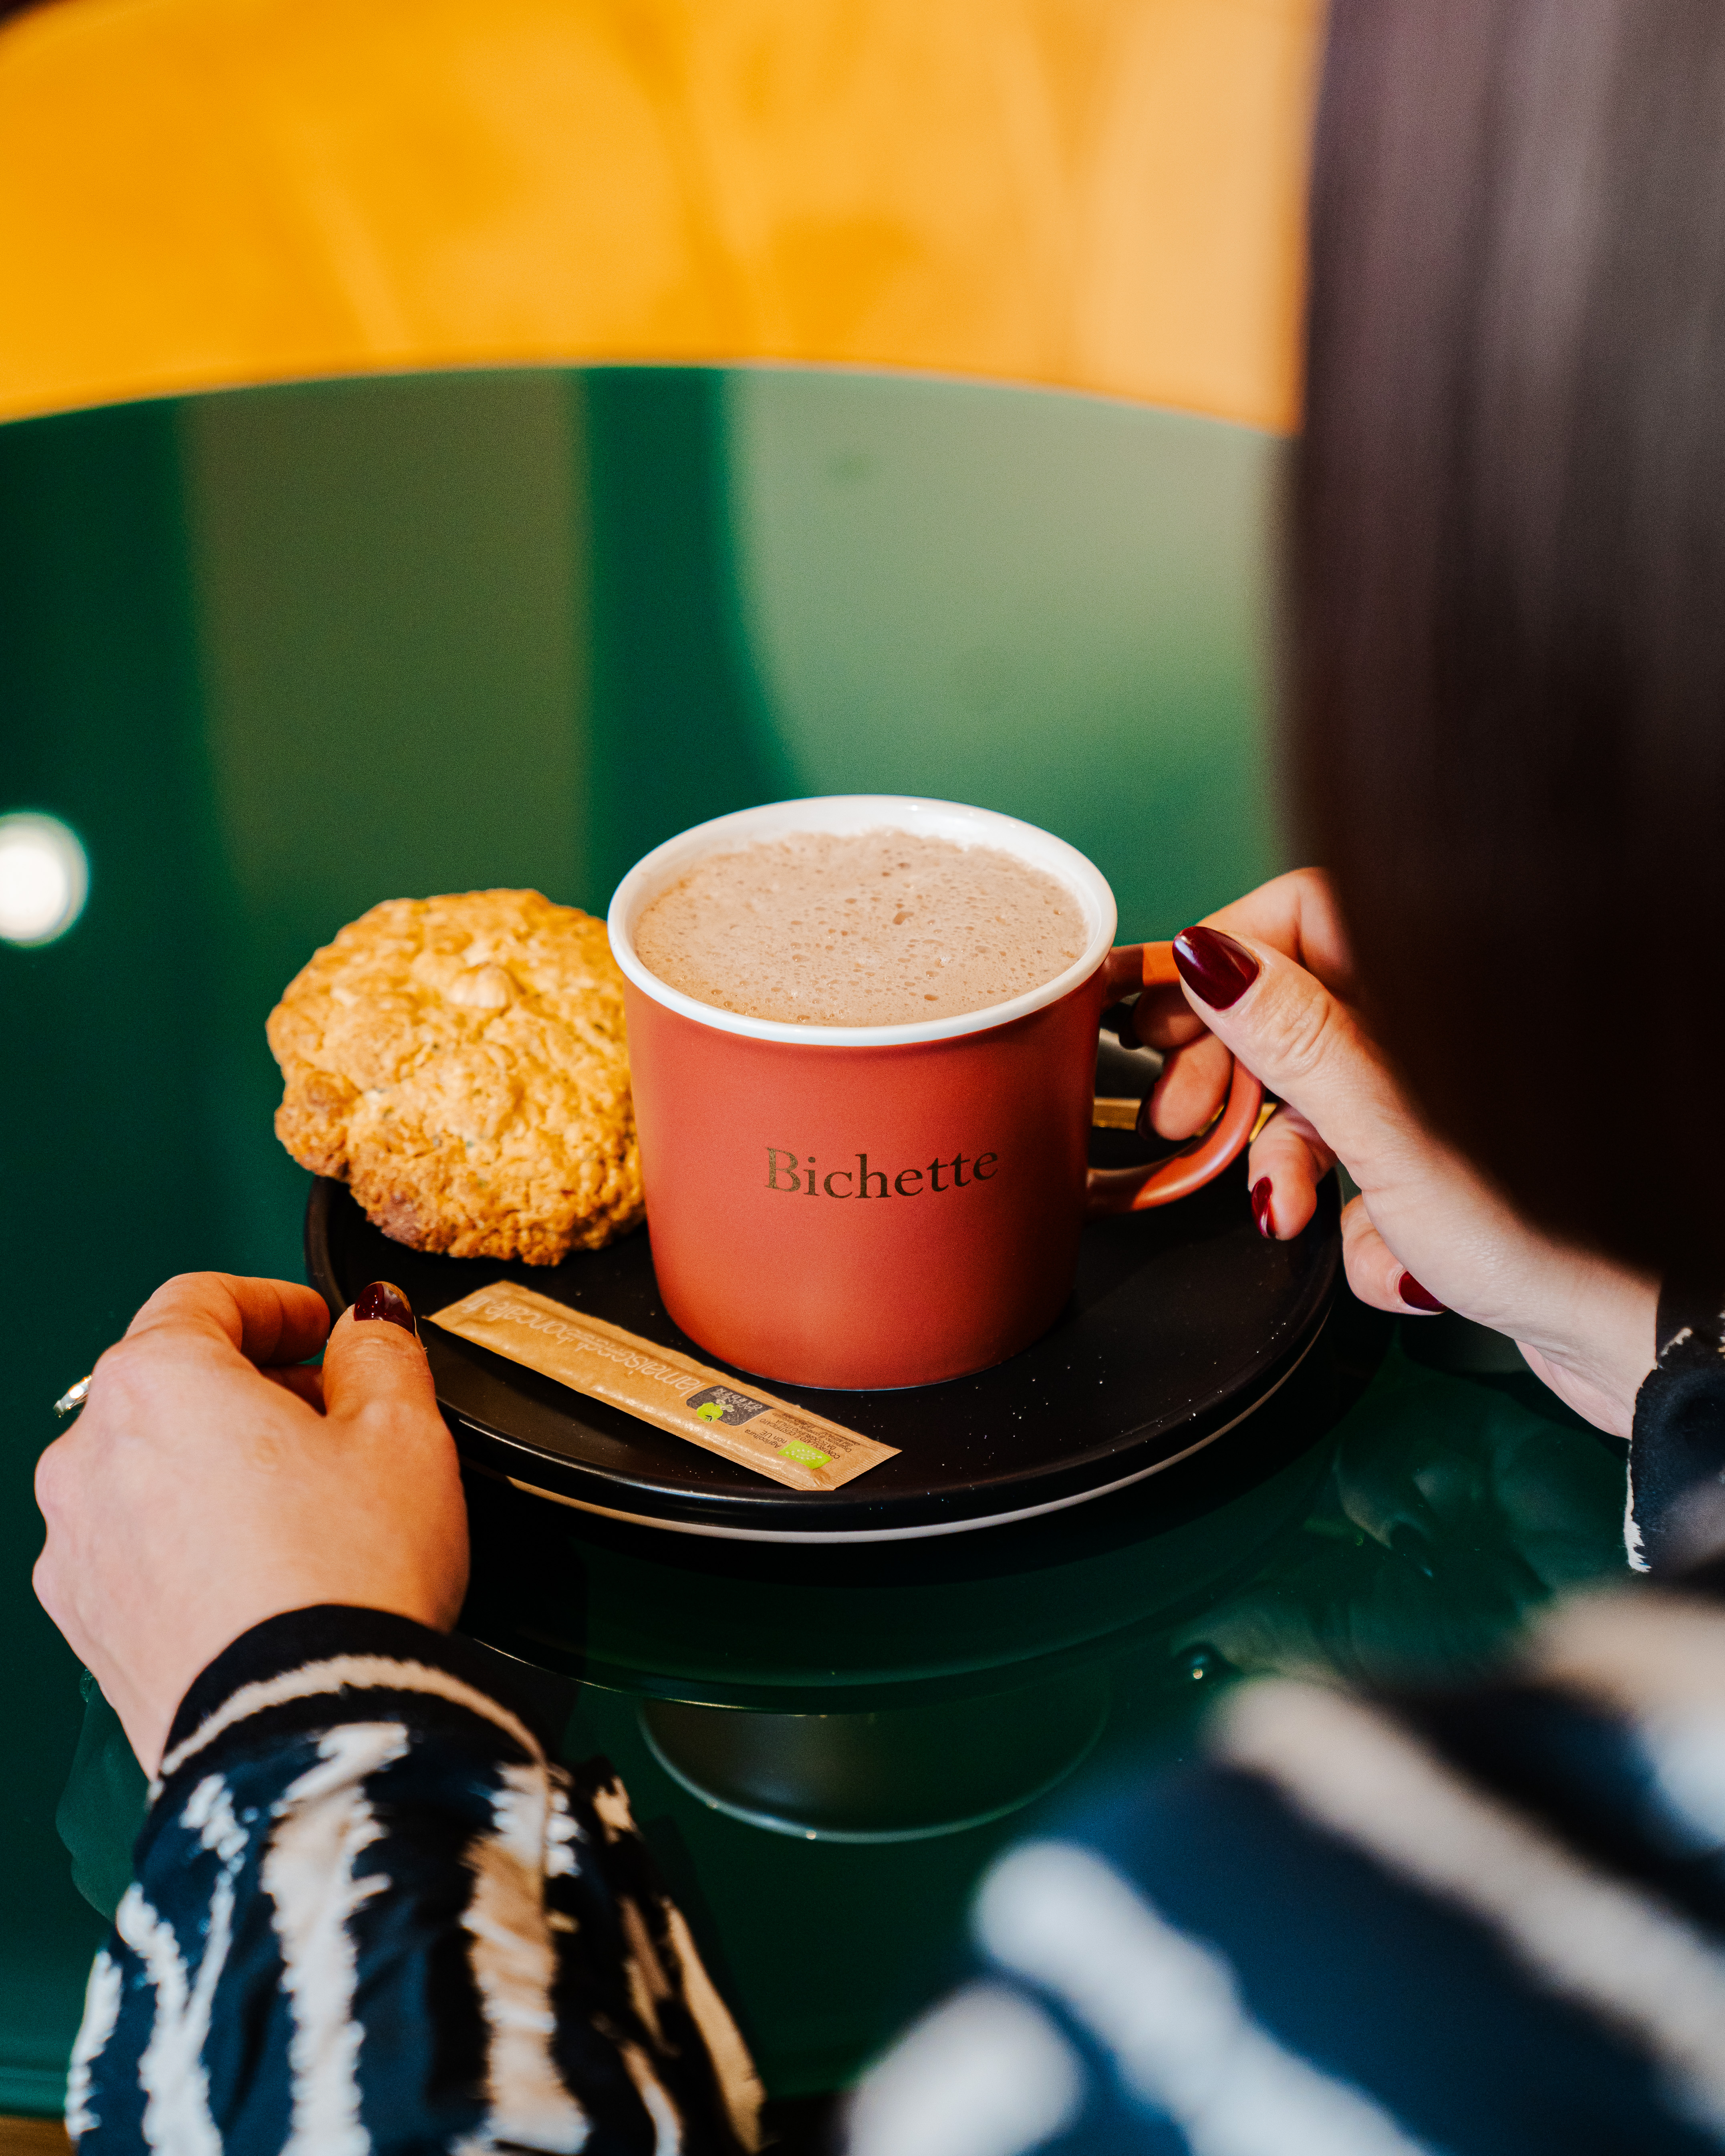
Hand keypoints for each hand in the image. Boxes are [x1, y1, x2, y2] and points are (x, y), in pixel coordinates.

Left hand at [35, 1273, 467, 1773]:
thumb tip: (369, 1325)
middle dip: (252, 1389)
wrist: (305, 1729)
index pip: (202, 1298)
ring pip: (149, 1469)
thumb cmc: (349, 1574)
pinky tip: (266, 1567)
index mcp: (157, 1381)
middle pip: (170, 1385)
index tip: (318, 1324)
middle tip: (333, 1416)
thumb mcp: (404, 1431)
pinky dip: (191, 1537)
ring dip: (218, 1464)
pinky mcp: (87, 1625)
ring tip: (306, 1503)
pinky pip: (138, 1548)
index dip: (274, 1302)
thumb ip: (382, 1353)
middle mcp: (90, 1455)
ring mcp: (78, 1546)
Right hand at [1134, 869, 1656, 1435]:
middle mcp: (1438, 1035)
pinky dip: (1365, 1237)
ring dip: (1290, 1173)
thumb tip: (1209, 957)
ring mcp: (1443, 1110)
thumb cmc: (1550, 1233)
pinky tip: (1403, 1270)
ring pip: (1321, 1114)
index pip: (1302, 917)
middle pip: (1297, 1016)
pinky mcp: (1448, 1183)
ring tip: (1288, 1215)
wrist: (1635, 1346)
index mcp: (1433, 987)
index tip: (1161, 1013)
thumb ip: (1293, 1037)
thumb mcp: (1386, 1128)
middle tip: (1181, 1115)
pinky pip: (1363, 1192)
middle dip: (1236, 1075)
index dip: (1223, 960)